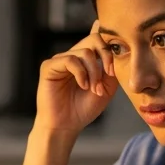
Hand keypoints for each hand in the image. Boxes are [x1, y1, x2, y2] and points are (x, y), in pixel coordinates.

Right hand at [33, 19, 118, 135]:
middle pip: (94, 39)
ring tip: (94, 89)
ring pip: (85, 53)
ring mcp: (60, 60)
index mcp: (85, 59)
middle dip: (105, 58)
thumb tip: (116, 50)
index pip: (98, 39)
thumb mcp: (107, 87)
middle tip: (107, 77)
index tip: (112, 71)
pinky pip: (70, 60)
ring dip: (94, 73)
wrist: (66, 126)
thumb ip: (112, 68)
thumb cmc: (83, 109)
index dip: (110, 49)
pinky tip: (82, 86)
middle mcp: (72, 56)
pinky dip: (81, 73)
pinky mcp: (49, 66)